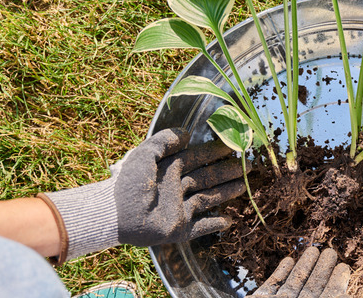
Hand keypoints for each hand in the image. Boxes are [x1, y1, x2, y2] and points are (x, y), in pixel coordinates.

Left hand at [40, 128, 247, 261]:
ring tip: (245, 186)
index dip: (215, 152)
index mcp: (170, 169)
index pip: (198, 158)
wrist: (115, 214)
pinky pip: (200, 227)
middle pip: (208, 178)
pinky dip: (214, 225)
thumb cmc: (128, 182)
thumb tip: (187, 134)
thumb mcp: (144, 154)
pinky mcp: (178, 229)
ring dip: (226, 192)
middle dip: (227, 171)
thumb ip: (164, 140)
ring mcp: (179, 209)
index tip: (233, 146)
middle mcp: (177, 188)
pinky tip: (228, 221)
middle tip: (248, 166)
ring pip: (209, 199)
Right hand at [249, 247, 350, 297]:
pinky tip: (288, 260)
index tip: (344, 266)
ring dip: (303, 265)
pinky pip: (272, 285)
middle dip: (322, 268)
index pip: (330, 296)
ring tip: (313, 250)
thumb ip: (333, 297)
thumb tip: (348, 294)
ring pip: (294, 282)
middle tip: (330, 251)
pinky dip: (280, 272)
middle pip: (312, 287)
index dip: (337, 281)